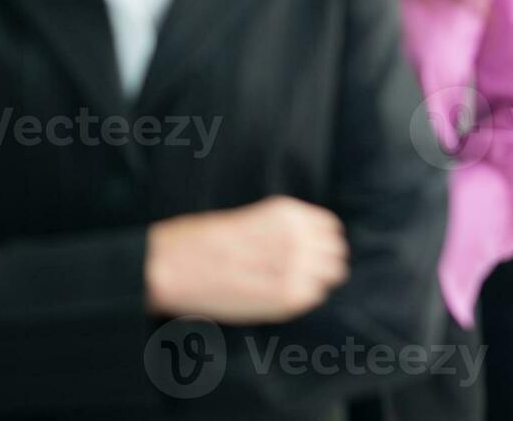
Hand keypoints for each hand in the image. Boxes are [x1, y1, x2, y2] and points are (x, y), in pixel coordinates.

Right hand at [146, 195, 348, 324]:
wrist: (175, 266)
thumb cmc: (206, 242)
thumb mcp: (253, 219)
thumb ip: (286, 229)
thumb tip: (313, 244)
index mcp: (289, 214)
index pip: (330, 228)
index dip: (319, 242)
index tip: (307, 251)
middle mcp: (298, 236)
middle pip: (336, 252)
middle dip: (321, 261)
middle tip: (298, 272)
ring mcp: (296, 266)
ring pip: (332, 275)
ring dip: (315, 280)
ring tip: (286, 284)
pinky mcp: (288, 296)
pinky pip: (312, 297)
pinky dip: (300, 298)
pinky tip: (275, 295)